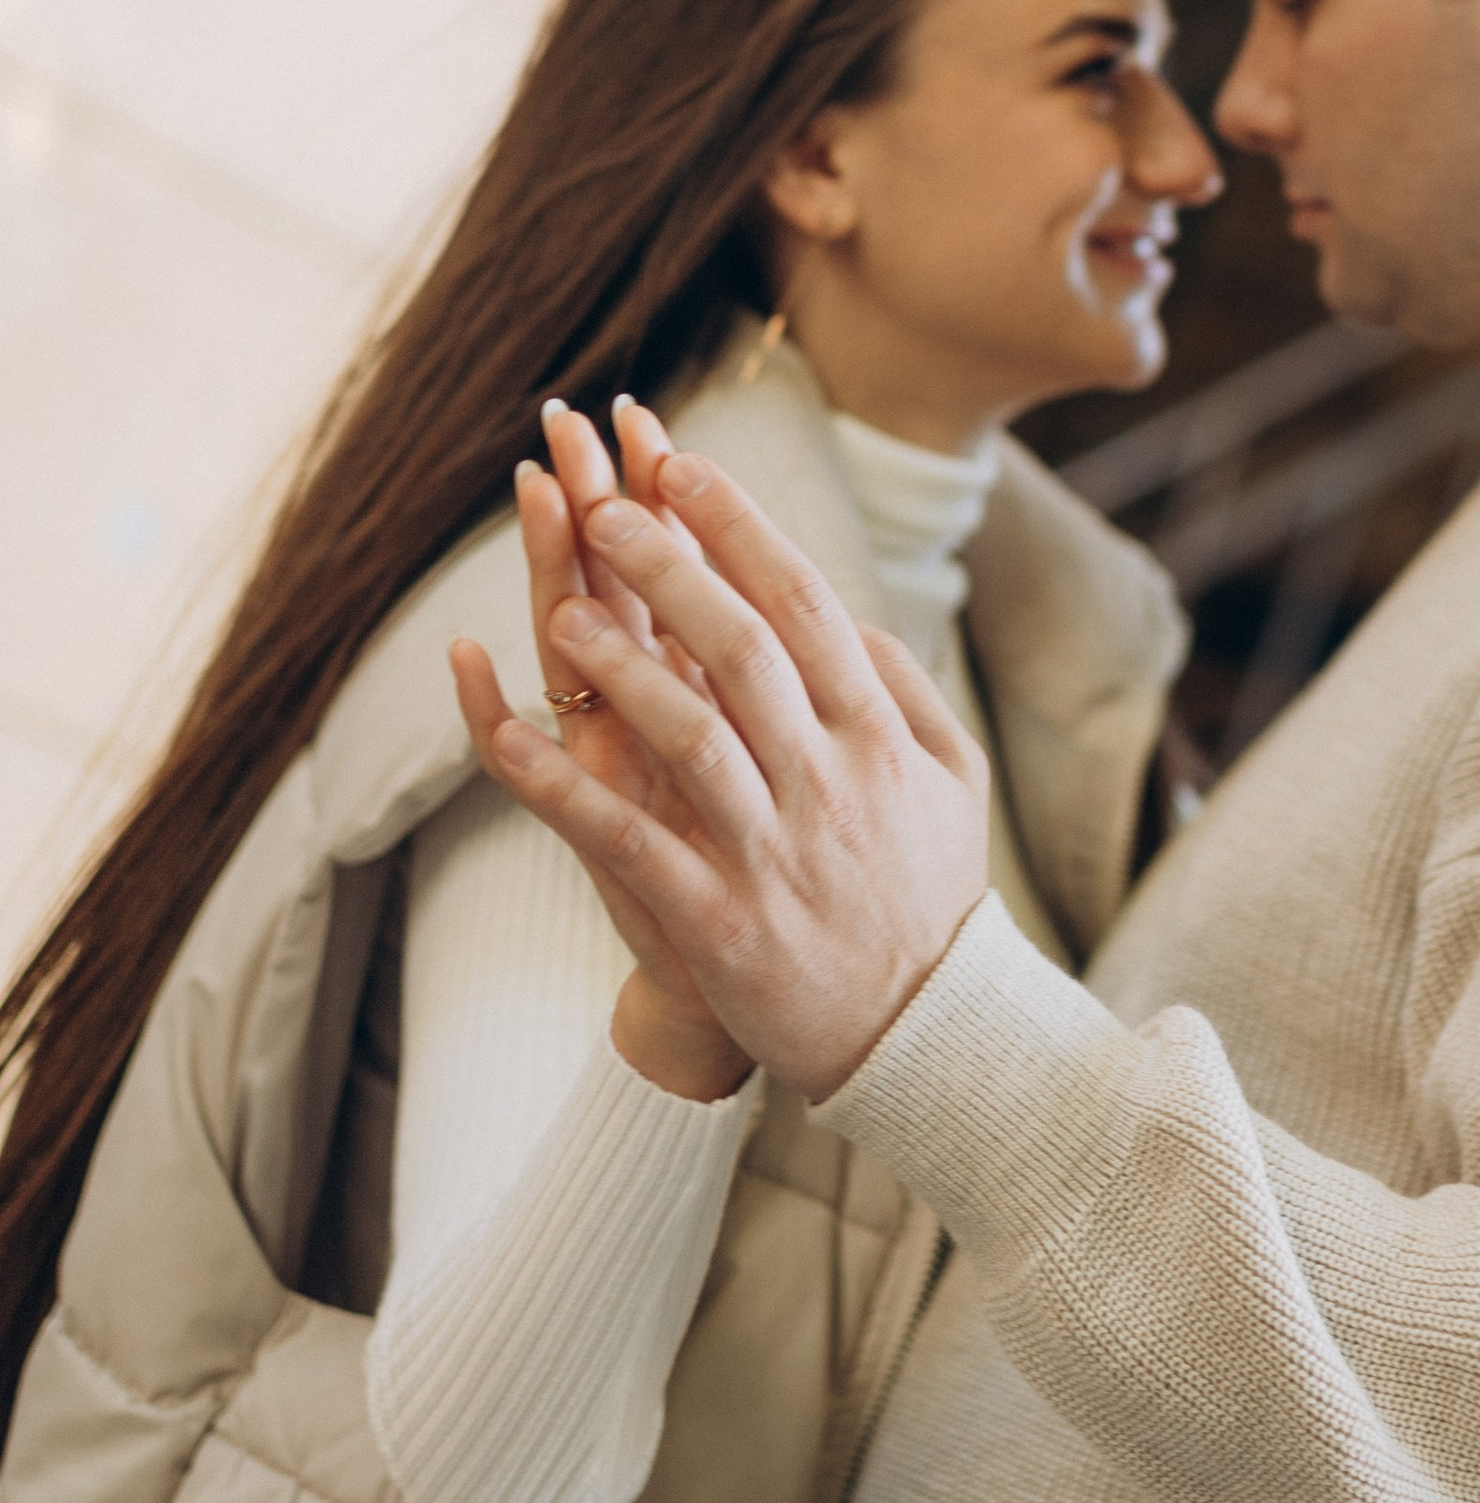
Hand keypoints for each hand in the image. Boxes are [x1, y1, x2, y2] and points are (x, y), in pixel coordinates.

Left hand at [454, 442, 991, 1103]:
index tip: (676, 461)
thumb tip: (839, 610)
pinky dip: (560, 788)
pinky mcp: (721, 923)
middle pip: (741, 647)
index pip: (803, 601)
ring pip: (689, 735)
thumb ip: (902, 686)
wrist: (932, 1041)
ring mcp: (773, 852)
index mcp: (878, 735)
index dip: (735, 525)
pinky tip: (503, 737)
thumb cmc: (933, 897)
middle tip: (599, 498)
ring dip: (619, 664)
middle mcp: (829, 781)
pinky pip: (627, 842)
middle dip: (668, 566)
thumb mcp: (953, 778)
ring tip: (559, 605)